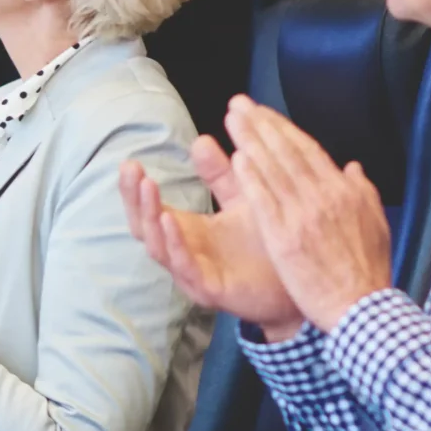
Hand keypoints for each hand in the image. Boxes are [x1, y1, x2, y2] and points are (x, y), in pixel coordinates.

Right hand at [122, 136, 302, 338]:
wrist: (301, 281)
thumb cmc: (268, 243)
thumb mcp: (242, 199)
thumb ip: (220, 174)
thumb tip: (200, 140)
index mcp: (187, 233)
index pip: (148, 212)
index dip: (135, 190)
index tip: (129, 162)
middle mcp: (184, 254)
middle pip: (144, 228)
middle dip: (133, 199)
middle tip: (130, 170)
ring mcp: (194, 274)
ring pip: (159, 248)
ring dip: (150, 217)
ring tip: (147, 187)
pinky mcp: (212, 290)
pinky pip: (185, 267)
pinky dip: (174, 244)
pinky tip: (169, 219)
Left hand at [222, 96, 390, 332]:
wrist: (361, 308)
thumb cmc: (368, 272)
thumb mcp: (376, 225)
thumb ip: (363, 192)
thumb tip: (352, 167)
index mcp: (344, 192)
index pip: (309, 151)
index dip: (284, 129)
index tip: (264, 113)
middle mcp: (324, 197)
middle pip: (288, 152)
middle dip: (262, 125)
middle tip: (240, 105)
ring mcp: (304, 216)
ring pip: (274, 170)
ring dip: (252, 141)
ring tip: (233, 120)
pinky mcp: (286, 238)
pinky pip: (266, 200)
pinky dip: (252, 177)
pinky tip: (237, 159)